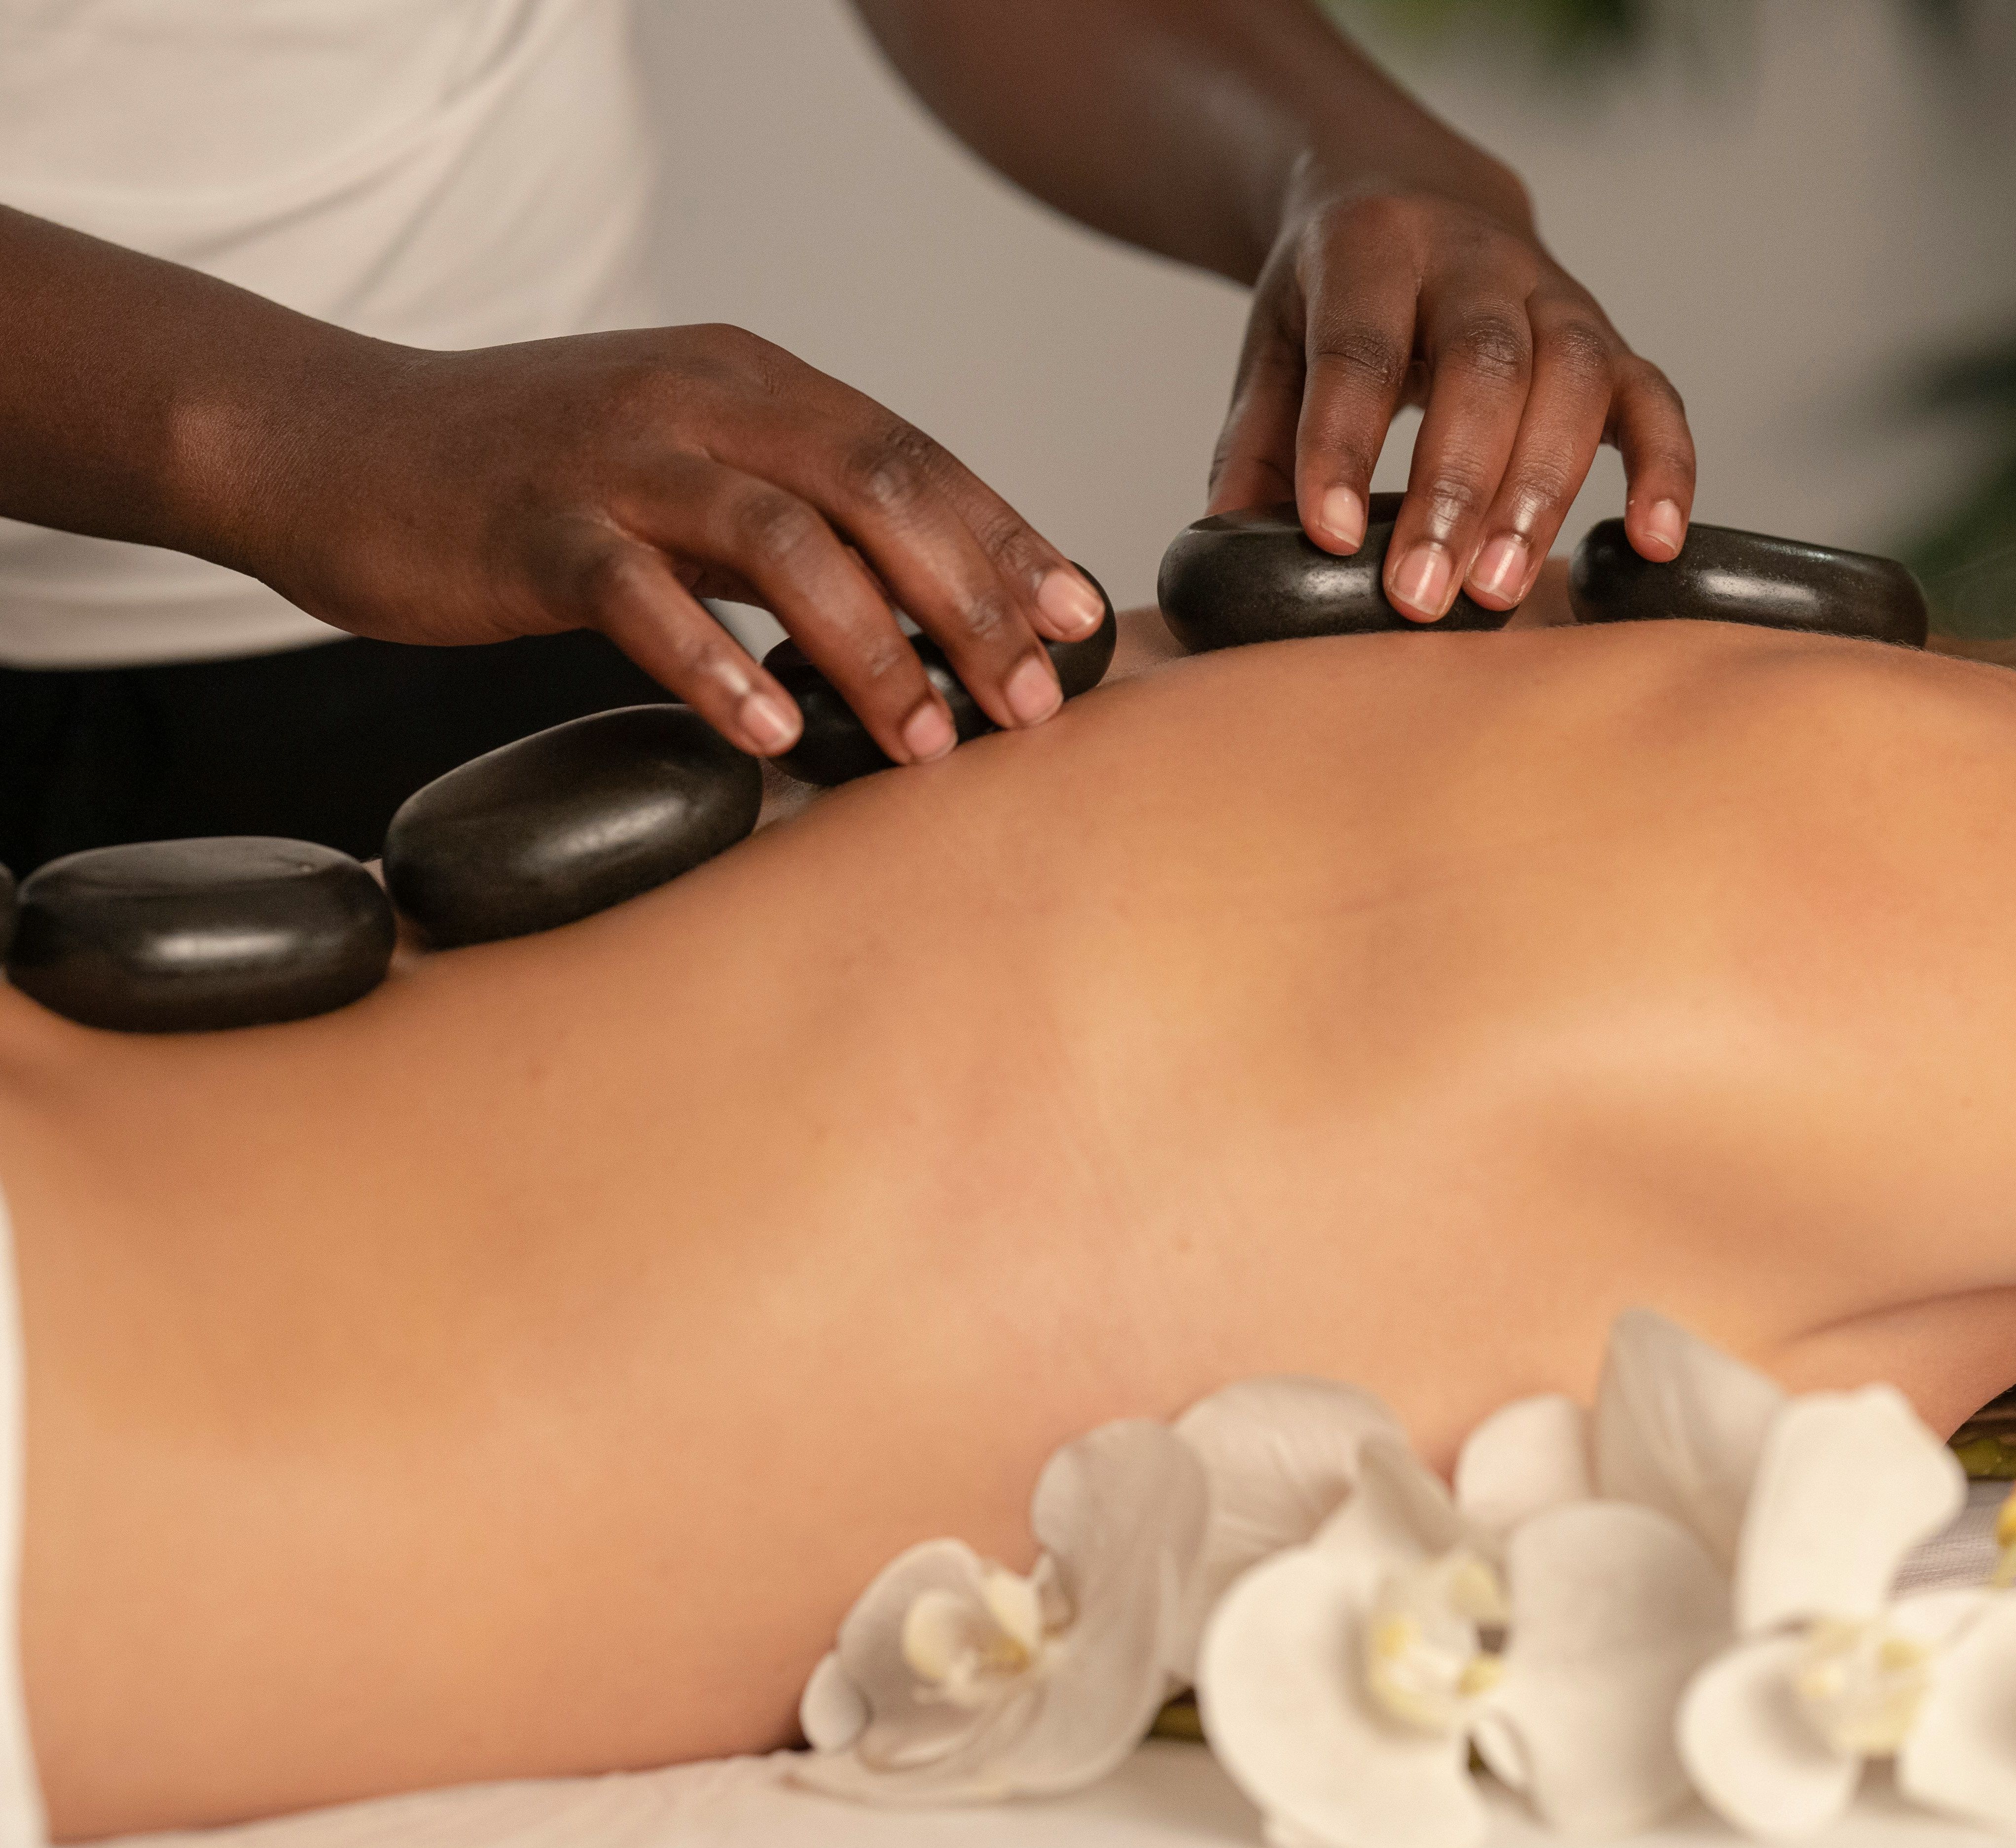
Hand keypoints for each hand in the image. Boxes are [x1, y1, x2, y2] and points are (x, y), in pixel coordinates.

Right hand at [234, 324, 1106, 760]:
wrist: (330, 443)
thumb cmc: (526, 482)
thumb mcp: (682, 476)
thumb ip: (790, 523)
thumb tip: (917, 613)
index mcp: (751, 382)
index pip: (916, 455)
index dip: (1007, 540)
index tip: (1078, 624)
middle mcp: (699, 400)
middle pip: (879, 488)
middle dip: (971, 601)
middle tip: (1029, 705)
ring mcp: (615, 458)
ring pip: (783, 540)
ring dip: (871, 649)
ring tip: (926, 743)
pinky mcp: (533, 525)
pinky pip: (641, 594)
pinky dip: (716, 664)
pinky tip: (770, 734)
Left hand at [1208, 178, 1694, 619]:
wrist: (1413, 195)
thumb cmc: (1338, 293)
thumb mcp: (1275, 340)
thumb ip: (1253, 440)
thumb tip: (1224, 544)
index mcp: (1374, 245)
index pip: (1360, 347)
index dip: (1344, 443)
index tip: (1328, 537)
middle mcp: (1476, 258)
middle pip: (1483, 364)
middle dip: (1453, 487)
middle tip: (1420, 593)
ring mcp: (1557, 293)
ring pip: (1573, 378)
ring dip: (1541, 492)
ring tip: (1499, 590)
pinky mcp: (1610, 337)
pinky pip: (1653, 397)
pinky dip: (1664, 469)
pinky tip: (1652, 543)